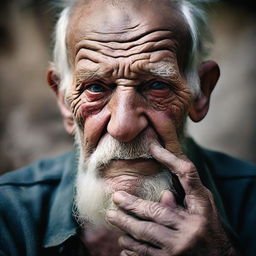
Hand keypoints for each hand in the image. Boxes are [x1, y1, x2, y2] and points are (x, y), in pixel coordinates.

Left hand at [106, 143, 237, 255]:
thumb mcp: (203, 208)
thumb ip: (186, 198)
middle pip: (154, 212)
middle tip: (116, 198)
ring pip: (145, 234)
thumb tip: (163, 194)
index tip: (153, 148)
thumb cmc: (209, 227)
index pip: (186, 176)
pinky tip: (123, 243)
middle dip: (131, 205)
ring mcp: (180, 248)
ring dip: (125, 225)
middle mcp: (190, 228)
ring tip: (112, 216)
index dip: (169, 159)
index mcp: (201, 208)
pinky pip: (146, 254)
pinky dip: (132, 248)